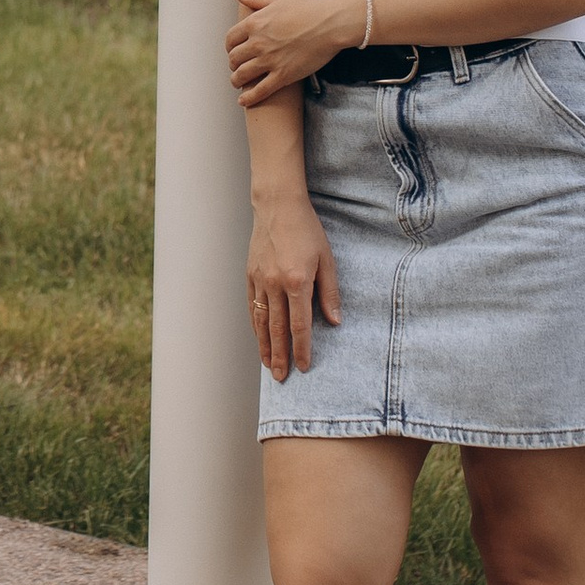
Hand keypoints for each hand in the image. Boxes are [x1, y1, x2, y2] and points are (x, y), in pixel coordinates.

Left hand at [227, 0, 359, 107]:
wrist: (331, 23)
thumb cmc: (308, 8)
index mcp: (254, 23)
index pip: (230, 39)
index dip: (229, 47)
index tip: (233, 50)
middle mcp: (258, 43)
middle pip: (234, 58)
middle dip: (233, 64)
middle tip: (237, 67)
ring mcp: (269, 60)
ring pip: (242, 76)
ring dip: (237, 80)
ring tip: (238, 83)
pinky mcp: (283, 75)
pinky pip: (260, 91)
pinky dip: (248, 98)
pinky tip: (243, 101)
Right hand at [247, 197, 340, 378]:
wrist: (278, 206)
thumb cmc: (307, 230)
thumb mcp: (327, 260)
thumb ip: (330, 292)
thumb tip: (334, 322)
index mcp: (297, 282)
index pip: (300, 325)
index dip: (302, 349)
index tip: (304, 366)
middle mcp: (275, 285)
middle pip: (277, 330)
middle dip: (281, 356)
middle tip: (281, 378)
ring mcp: (260, 281)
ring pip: (261, 322)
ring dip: (265, 346)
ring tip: (269, 365)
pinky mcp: (250, 275)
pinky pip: (252, 307)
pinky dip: (255, 326)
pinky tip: (259, 338)